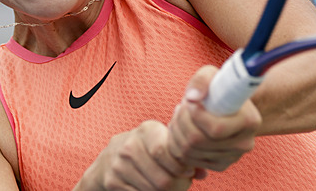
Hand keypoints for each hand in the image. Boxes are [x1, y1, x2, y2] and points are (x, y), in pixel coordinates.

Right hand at [77, 120, 193, 190]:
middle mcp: (130, 146)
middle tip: (184, 183)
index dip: (182, 167)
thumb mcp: (164, 141)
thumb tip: (202, 173)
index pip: (165, 153)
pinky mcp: (113, 182)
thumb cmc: (148, 147)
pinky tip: (156, 188)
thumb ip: (184, 154)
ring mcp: (119, 165)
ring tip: (172, 185)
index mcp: (147, 130)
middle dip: (179, 185)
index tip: (189, 172)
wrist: (112, 155)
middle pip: (162, 179)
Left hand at [167, 66, 261, 172]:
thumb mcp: (212, 74)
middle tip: (181, 107)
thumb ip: (202, 80)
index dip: (195, 115)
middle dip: (181, 121)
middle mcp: (244, 143)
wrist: (228, 105)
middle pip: (198, 142)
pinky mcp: (219, 165)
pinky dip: (177, 144)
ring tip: (180, 116)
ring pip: (189, 152)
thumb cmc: (219, 88)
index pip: (215, 129)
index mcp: (249, 121)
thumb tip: (192, 97)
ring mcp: (232, 157)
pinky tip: (182, 129)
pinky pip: (188, 161)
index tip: (189, 101)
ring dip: (176, 131)